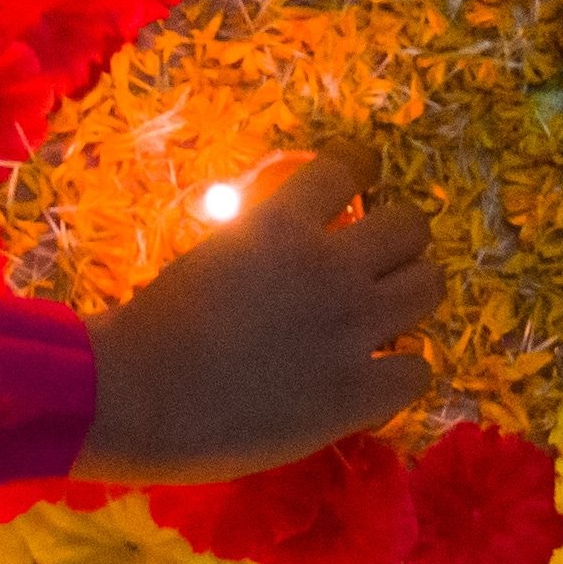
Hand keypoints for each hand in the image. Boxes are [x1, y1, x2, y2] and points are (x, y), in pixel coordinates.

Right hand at [69, 153, 445, 483]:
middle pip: (411, 226)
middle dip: (396, 242)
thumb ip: (262, 243)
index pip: (349, 166)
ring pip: (429, 287)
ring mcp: (349, 330)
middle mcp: (328, 267)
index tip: (360, 177)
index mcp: (281, 223)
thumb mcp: (210, 255)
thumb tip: (289, 244)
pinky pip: (418, 371)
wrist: (132, 397)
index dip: (359, 170)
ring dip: (408, 299)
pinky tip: (371, 382)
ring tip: (383, 319)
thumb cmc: (147, 329)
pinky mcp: (356, 394)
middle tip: (374, 265)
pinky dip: (398, 375)